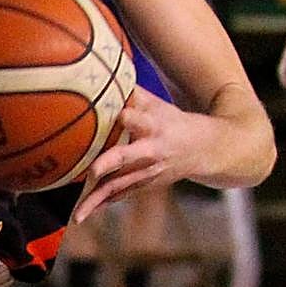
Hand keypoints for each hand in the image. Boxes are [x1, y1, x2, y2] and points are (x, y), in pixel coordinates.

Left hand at [71, 87, 199, 222]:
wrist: (208, 151)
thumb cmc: (173, 122)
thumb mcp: (158, 104)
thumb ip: (132, 94)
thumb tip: (103, 72)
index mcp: (155, 127)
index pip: (139, 120)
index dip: (128, 117)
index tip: (119, 115)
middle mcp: (152, 152)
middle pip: (128, 157)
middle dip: (110, 164)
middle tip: (92, 171)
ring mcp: (149, 173)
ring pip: (120, 186)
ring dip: (98, 199)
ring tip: (78, 214)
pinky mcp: (145, 186)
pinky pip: (120, 195)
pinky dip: (102, 204)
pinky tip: (82, 214)